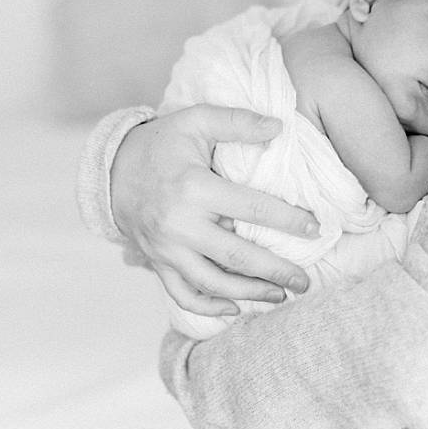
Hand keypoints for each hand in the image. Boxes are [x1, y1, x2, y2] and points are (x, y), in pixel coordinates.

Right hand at [110, 105, 319, 315]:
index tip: (315, 229)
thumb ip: (237, 121)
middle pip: (237, 255)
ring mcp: (166, 249)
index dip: (288, 220)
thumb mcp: (196, 120)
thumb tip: (278, 127)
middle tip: (306, 280)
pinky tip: (235, 308)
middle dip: (276, 271)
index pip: (253, 208)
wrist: (112, 170)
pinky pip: (183, 294)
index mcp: (194, 189)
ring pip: (213, 283)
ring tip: (281, 295)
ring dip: (250, 293)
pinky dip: (209, 306)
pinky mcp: (158, 263)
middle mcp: (179, 225)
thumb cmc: (162, 143)